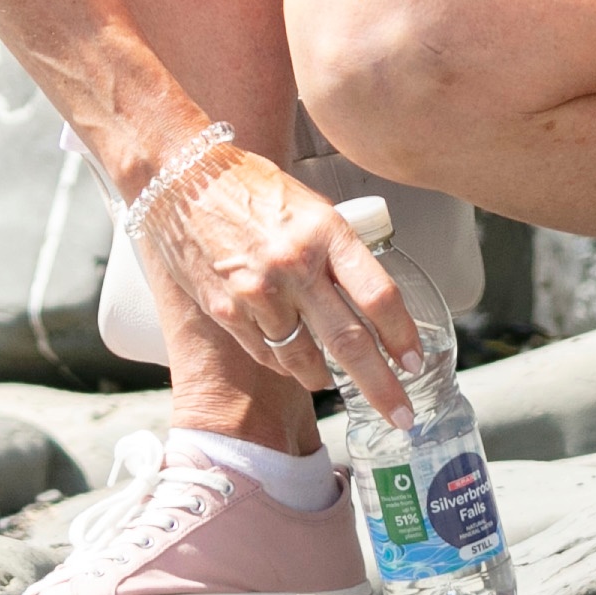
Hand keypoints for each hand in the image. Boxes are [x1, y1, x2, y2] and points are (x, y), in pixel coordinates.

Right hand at [130, 134, 424, 424]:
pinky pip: (266, 354)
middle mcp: (294, 265)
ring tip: (331, 381)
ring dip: (323, 378)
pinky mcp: (226, 310)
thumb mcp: (310, 206)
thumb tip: (369, 298)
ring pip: (304, 358)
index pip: (378, 296)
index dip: (402, 336)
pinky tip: (291, 360)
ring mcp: (257, 292)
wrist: (181, 177)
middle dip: (381, 388)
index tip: (415, 363)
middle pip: (349, 342)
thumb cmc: (251, 186)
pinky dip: (284, 364)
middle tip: (402, 417)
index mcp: (326, 231)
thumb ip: (337, 251)